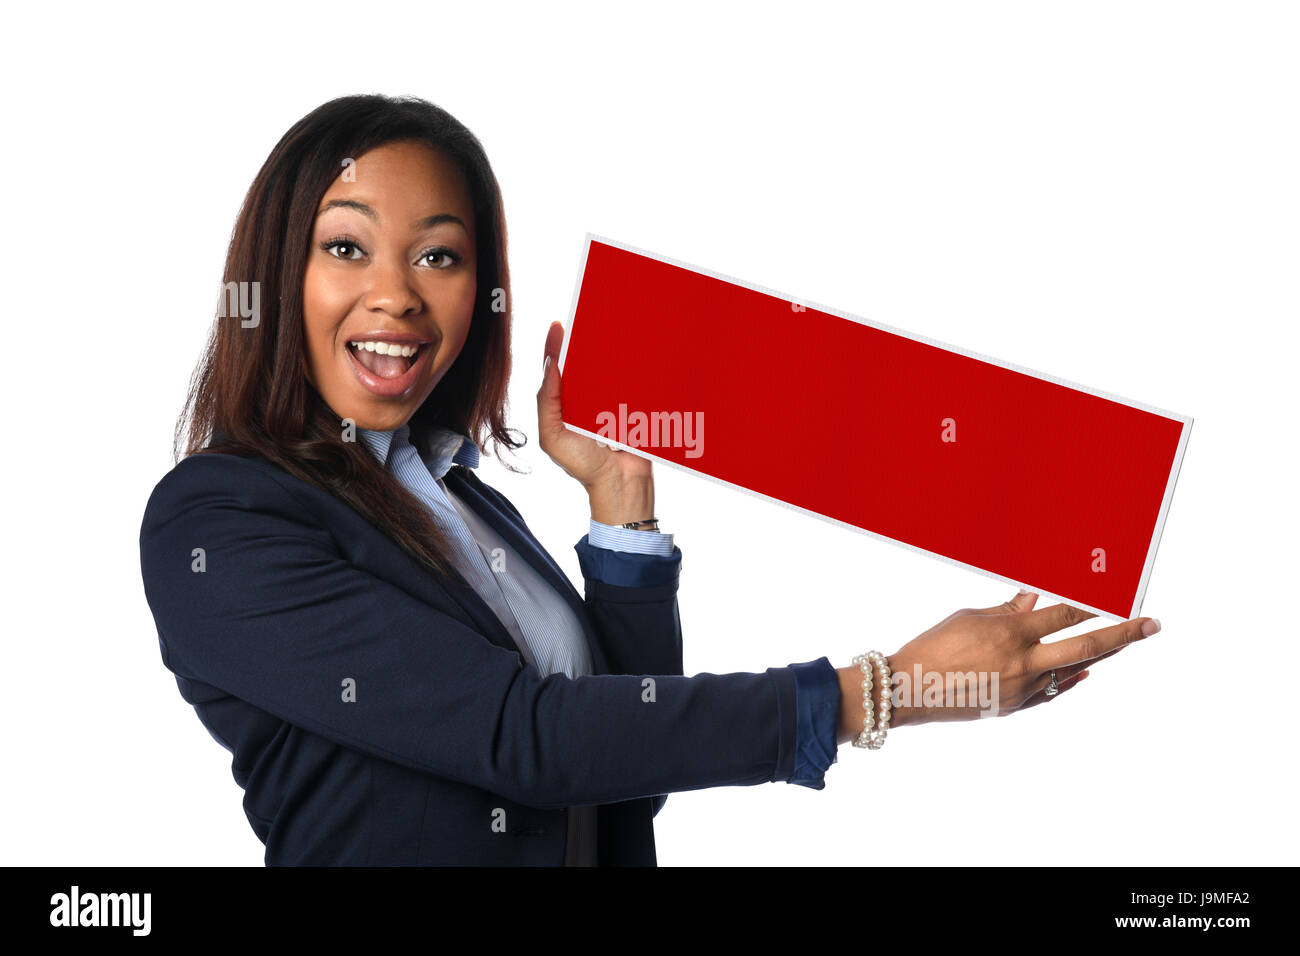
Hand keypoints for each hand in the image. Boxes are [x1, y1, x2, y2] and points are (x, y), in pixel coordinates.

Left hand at [536, 320, 654, 523]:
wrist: (622, 485)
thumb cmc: (584, 466)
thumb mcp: (553, 437)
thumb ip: (547, 403)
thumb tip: (551, 366)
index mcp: (565, 403)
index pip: (558, 369)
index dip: (556, 346)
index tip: (558, 325)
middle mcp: (587, 397)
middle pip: (584, 362)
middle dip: (583, 341)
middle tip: (584, 319)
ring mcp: (613, 399)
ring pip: (610, 368)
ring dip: (609, 351)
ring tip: (607, 328)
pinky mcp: (636, 403)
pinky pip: (634, 380)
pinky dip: (635, 367)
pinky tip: (634, 352)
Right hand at [837, 590, 1160, 741]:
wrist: (909, 690)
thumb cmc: (933, 647)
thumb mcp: (969, 618)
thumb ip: (1008, 610)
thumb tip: (1037, 598)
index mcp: (1012, 634)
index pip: (1065, 612)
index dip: (1094, 599)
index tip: (1119, 590)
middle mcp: (1025, 663)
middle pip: (1087, 645)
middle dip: (1124, 633)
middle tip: (1152, 624)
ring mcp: (1023, 689)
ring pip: (1074, 669)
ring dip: (1099, 654)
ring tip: (1121, 642)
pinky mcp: (1015, 706)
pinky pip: (1053, 691)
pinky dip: (1071, 680)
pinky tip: (1085, 672)